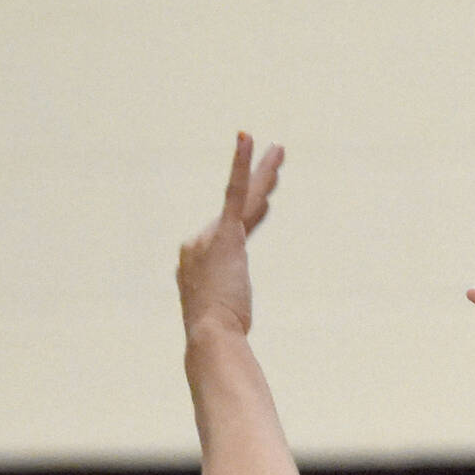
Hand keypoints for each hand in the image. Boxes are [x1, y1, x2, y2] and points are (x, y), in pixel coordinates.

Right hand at [178, 133, 282, 341]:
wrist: (210, 336)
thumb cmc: (217, 336)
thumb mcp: (223, 314)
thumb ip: (228, 301)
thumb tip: (233, 313)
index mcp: (196, 260)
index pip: (230, 230)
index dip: (252, 215)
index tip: (265, 203)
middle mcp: (198, 243)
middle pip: (236, 208)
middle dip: (256, 182)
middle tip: (275, 159)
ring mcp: (209, 236)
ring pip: (243, 199)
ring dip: (263, 174)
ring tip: (279, 152)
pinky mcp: (225, 234)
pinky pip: (233, 192)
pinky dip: (240, 164)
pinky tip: (246, 138)